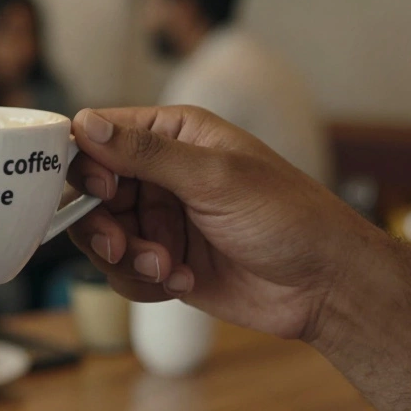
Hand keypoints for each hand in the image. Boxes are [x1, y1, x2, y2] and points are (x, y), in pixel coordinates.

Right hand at [65, 106, 379, 341]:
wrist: (325, 286)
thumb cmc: (288, 217)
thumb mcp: (215, 177)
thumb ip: (146, 152)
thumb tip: (85, 124)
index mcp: (173, 135)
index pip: (100, 135)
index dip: (87, 163)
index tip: (102, 191)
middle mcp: (160, 174)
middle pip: (91, 192)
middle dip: (101, 223)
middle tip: (121, 244)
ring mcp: (160, 219)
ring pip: (101, 235)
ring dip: (125, 257)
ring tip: (164, 267)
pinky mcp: (162, 261)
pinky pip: (122, 272)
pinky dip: (143, 282)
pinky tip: (183, 282)